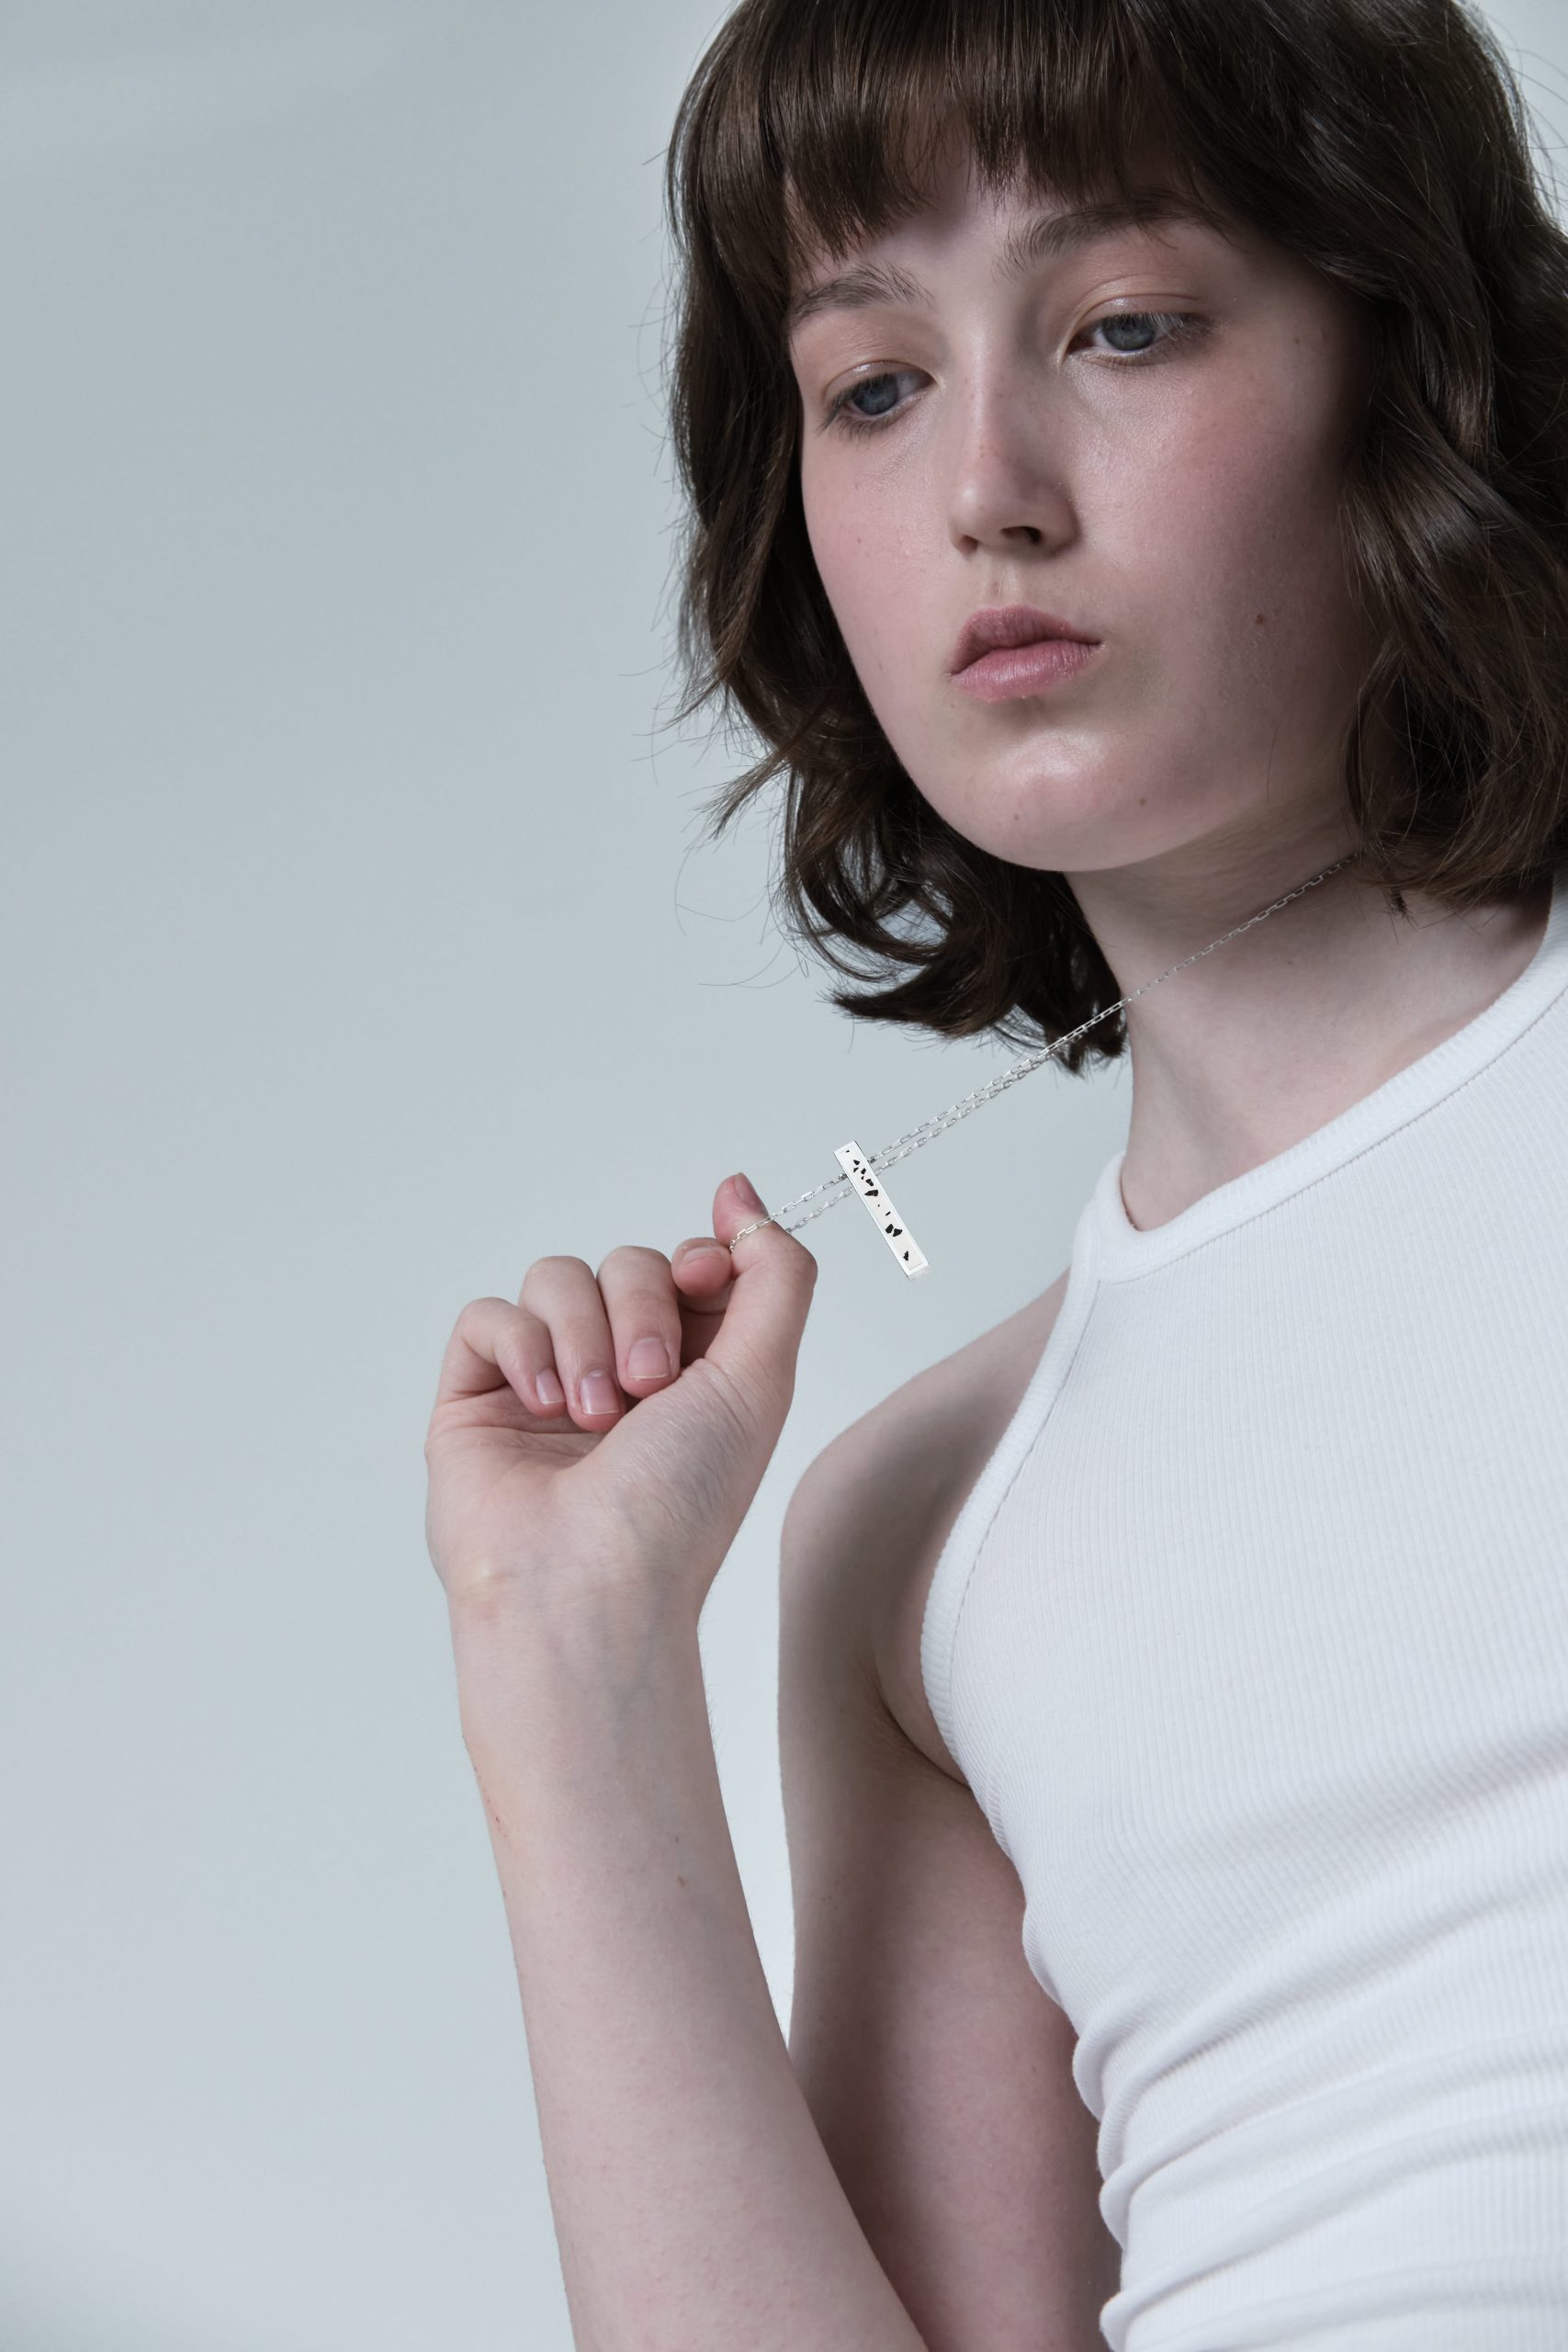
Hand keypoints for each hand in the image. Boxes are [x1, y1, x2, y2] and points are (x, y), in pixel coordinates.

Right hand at [423, 1174, 817, 1634]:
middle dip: (642, 1310)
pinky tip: (541, 1408)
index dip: (700, 1261)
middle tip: (649, 1388)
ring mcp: (545, 1383)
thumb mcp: (761, 1379)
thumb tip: (741, 1191)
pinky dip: (519, 1348)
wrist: (587, 1587)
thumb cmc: (681, 1506)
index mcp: (694, 1374)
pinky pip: (488, 1315)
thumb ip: (774, 1276)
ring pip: (556, 1278)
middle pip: (627, 1262)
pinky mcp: (476, 1397)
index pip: (691, 1267)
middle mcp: (620, 1373)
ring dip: (582, 1335)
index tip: (705, 1279)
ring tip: (594, 1415)